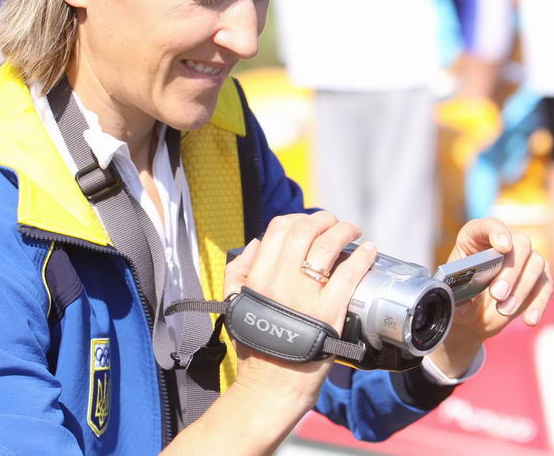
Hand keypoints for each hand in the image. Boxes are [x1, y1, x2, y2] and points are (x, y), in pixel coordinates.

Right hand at [224, 211, 375, 410]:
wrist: (270, 388)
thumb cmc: (255, 348)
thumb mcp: (236, 303)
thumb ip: (239, 270)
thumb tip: (256, 242)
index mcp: (258, 277)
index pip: (278, 228)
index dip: (297, 218)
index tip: (310, 222)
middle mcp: (280, 281)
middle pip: (305, 230)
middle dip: (324, 219)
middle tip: (335, 222)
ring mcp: (305, 296)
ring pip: (328, 246)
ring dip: (344, 230)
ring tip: (354, 231)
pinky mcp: (329, 313)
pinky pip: (348, 275)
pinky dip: (363, 258)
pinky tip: (370, 251)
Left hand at [430, 217, 552, 377]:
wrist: (473, 313)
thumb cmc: (460, 294)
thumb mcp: (451, 292)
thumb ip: (453, 293)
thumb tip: (454, 297)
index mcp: (476, 236)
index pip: (490, 225)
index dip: (497, 231)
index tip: (502, 246)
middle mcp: (505, 241)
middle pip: (519, 244)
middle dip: (510, 270)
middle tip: (497, 294)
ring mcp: (525, 258)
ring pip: (535, 264)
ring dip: (521, 289)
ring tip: (503, 309)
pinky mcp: (539, 278)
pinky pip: (546, 287)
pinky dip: (538, 304)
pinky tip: (529, 320)